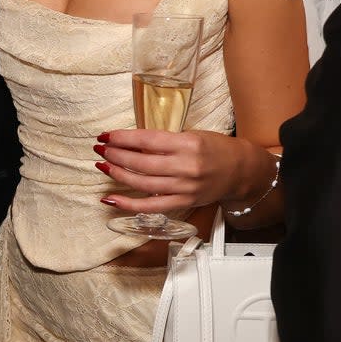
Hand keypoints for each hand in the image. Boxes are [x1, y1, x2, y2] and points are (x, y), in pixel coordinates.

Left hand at [96, 128, 266, 214]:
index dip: (122, 138)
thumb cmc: (215, 149)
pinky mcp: (183, 203)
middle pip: (141, 163)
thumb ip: (164, 142)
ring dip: (118, 175)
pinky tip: (111, 199)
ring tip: (102, 166)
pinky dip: (128, 204)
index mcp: (188, 144)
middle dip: (115, 155)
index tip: (106, 135)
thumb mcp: (191, 136)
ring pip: (142, 183)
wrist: (241, 171)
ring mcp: (184, 188)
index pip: (147, 140)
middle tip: (100, 149)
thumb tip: (130, 144)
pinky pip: (150, 206)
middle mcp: (185, 167)